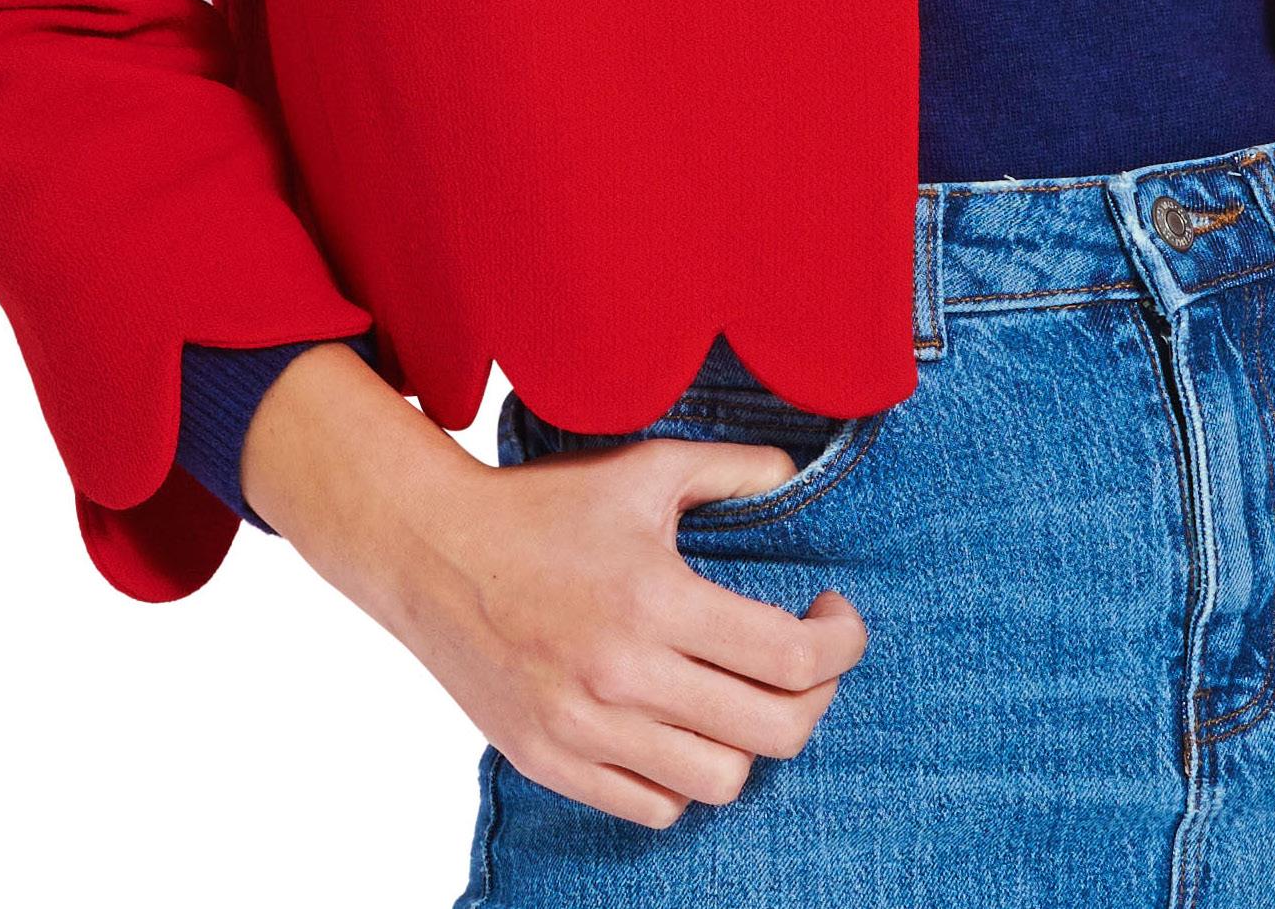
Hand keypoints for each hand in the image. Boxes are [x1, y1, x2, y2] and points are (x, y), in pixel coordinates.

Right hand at [240, 344, 868, 826]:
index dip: (841, 644)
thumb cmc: (543, 507)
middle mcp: (625, 678)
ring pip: (718, 782)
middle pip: (772, 733)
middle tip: (808, 662)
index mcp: (656, 601)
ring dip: (749, 742)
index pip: (790, 658)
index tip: (836, 616)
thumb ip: (731, 468)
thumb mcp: (644, 468)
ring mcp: (586, 732)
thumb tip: (796, 472)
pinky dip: (683, 779)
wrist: (433, 553)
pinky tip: (682, 727)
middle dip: (816, 698)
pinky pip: (652, 807)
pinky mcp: (553, 765)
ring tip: (742, 696)